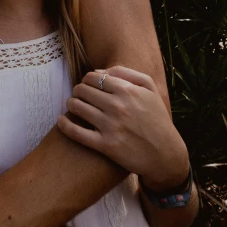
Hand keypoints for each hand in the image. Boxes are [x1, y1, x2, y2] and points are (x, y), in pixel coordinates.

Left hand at [57, 66, 188, 191]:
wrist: (165, 154)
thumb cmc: (157, 119)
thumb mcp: (149, 89)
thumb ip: (126, 73)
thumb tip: (99, 71)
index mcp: (127, 90)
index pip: (92, 77)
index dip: (86, 80)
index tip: (87, 86)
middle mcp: (117, 106)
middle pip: (82, 90)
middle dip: (78, 90)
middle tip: (79, 96)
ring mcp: (110, 126)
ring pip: (77, 107)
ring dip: (71, 104)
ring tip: (73, 106)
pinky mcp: (106, 146)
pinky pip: (76, 132)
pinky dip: (65, 124)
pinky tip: (61, 120)